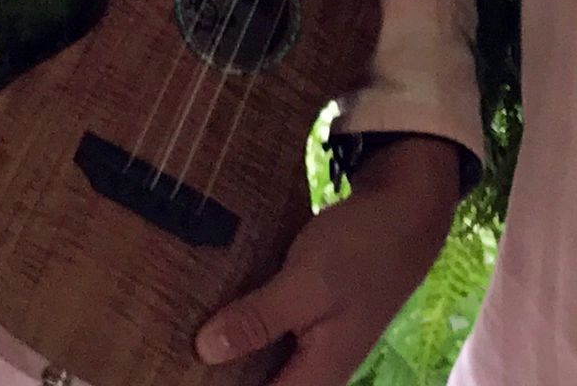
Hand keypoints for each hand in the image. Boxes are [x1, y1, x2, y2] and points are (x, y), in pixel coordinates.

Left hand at [192, 136, 462, 384]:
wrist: (406, 209)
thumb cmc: (361, 250)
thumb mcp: (305, 284)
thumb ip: (258, 320)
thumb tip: (204, 351)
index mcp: (318, 375)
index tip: (177, 374)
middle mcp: (315, 366)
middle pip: (257, 382)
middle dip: (218, 372)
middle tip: (169, 354)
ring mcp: (313, 340)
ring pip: (259, 359)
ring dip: (226, 347)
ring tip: (178, 333)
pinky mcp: (307, 313)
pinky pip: (266, 330)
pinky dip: (240, 322)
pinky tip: (208, 306)